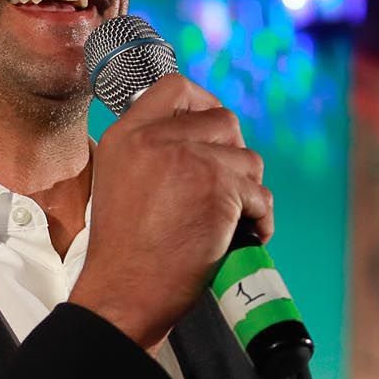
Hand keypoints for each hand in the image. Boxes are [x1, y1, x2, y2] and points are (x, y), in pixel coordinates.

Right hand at [69, 74, 271, 349]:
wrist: (125, 291)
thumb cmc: (124, 250)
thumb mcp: (117, 182)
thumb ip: (149, 151)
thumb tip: (195, 137)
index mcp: (126, 136)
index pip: (173, 87)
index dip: (202, 100)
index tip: (212, 125)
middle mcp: (156, 139)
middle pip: (223, 121)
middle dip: (233, 154)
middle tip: (226, 187)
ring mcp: (190, 160)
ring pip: (248, 159)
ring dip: (247, 190)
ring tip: (231, 219)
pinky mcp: (220, 188)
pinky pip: (261, 194)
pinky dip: (260, 218)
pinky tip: (245, 235)